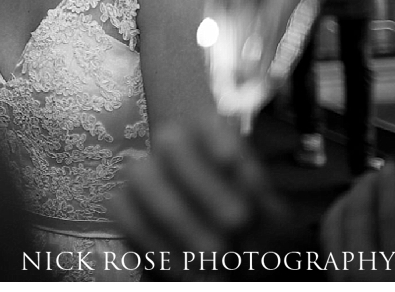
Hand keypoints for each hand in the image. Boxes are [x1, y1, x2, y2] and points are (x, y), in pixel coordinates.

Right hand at [107, 117, 290, 278]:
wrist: (225, 272)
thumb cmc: (251, 242)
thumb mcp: (271, 226)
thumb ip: (262, 205)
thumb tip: (245, 182)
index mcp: (213, 147)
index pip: (206, 122)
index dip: (214, 134)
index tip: (230, 159)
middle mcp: (174, 153)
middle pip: (170, 142)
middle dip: (202, 182)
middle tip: (237, 222)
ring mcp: (145, 178)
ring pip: (140, 175)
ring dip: (176, 215)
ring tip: (215, 254)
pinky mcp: (125, 208)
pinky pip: (123, 212)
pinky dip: (154, 240)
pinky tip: (186, 267)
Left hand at [320, 159, 394, 280]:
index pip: (391, 216)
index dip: (390, 186)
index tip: (391, 166)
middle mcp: (368, 273)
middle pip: (359, 215)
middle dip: (366, 187)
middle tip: (376, 171)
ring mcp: (344, 277)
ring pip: (336, 224)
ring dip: (348, 198)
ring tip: (361, 185)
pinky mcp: (333, 279)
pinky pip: (327, 241)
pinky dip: (334, 218)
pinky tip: (344, 209)